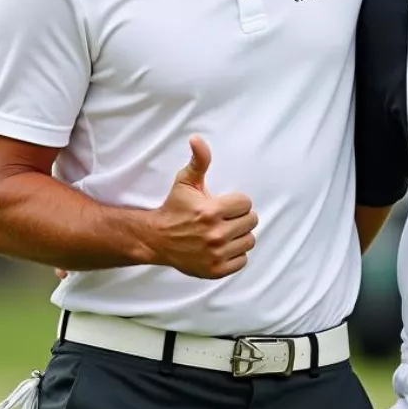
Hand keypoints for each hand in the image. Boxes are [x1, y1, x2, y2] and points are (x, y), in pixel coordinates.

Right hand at [145, 136, 257, 278]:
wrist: (156, 239)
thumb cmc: (174, 208)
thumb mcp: (185, 182)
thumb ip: (198, 160)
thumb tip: (197, 139)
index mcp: (212, 211)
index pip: (246, 203)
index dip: (236, 202)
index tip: (223, 205)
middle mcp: (215, 234)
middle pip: (251, 222)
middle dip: (239, 218)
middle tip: (224, 219)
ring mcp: (216, 254)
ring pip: (249, 241)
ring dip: (239, 236)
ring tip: (224, 232)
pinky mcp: (216, 270)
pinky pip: (242, 261)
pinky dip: (235, 255)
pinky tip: (222, 247)